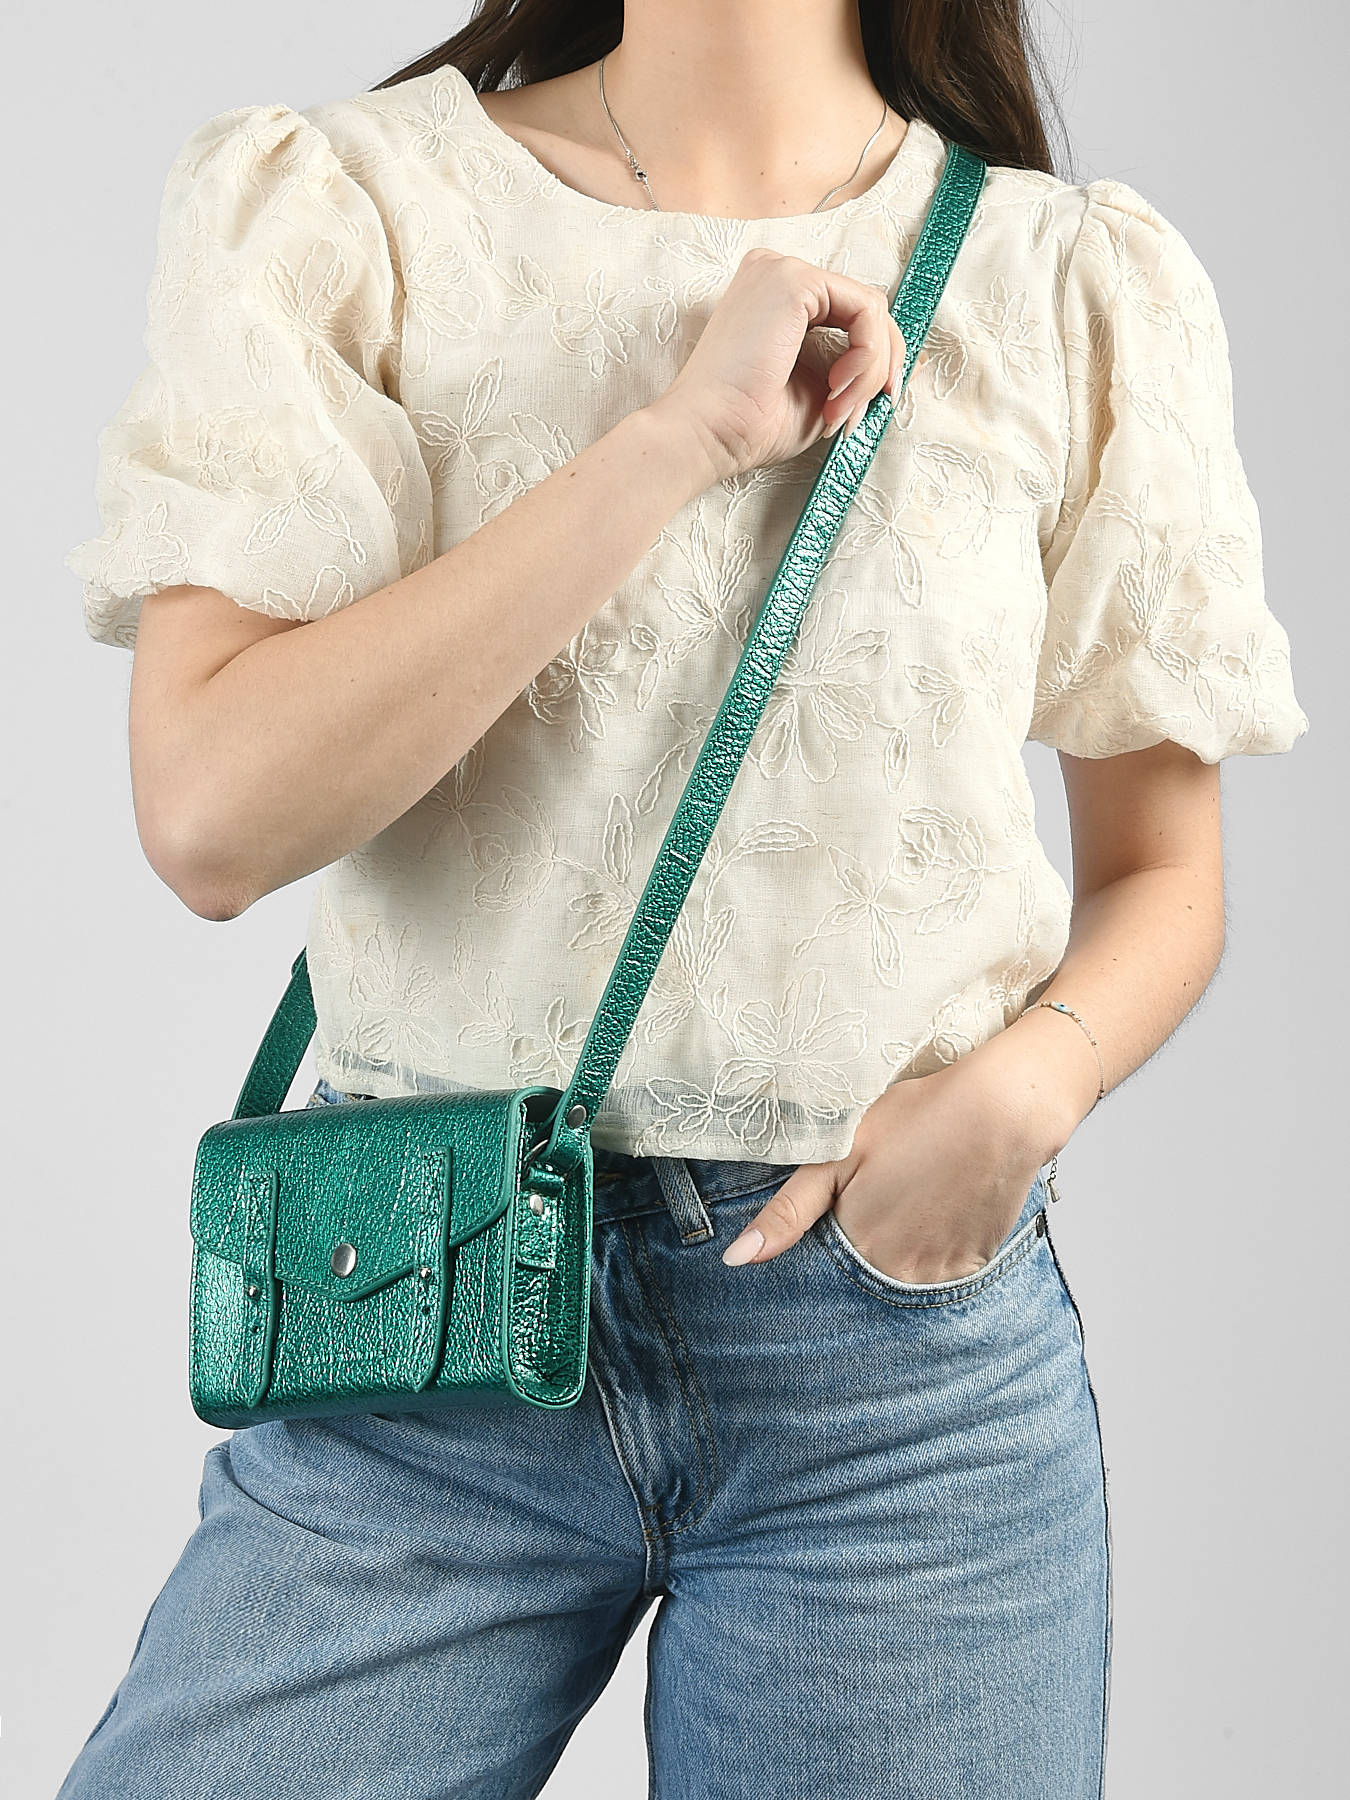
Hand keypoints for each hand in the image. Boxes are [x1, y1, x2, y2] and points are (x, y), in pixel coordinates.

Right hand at [648, 248, 905, 481]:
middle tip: (857, 415)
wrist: (708, 434)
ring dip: (870, 371)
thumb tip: (906, 367)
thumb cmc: (749, 425)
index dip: (872, 363)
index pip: (849, 315)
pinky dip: (867, 357)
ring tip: (839, 409)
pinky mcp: (794, 280)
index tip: (862, 411)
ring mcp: (783, 270)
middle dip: (878, 367)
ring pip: (871, 310)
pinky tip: (838, 388)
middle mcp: (777, 273)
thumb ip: (852, 370)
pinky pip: (866, 310)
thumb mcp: (818, 392)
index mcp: (775, 298)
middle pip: (865, 308)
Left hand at [720, 1035, 1084, 1278]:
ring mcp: (940, 1276)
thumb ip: (787, 1212)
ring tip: (905, 1201)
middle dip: (855, 1253)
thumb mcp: (837, 1154)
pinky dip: (929, 1252)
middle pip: (860, 1280)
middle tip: (875, 1198)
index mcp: (856, 1250)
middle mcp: (898, 1276)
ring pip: (898, 1281)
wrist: (1003, 1109)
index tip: (829, 1218)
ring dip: (893, 1255)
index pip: (819, 1276)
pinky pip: (938, 1275)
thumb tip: (735, 1261)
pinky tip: (932, 1210)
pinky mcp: (973, 1266)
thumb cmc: (914, 1120)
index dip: (817, 1248)